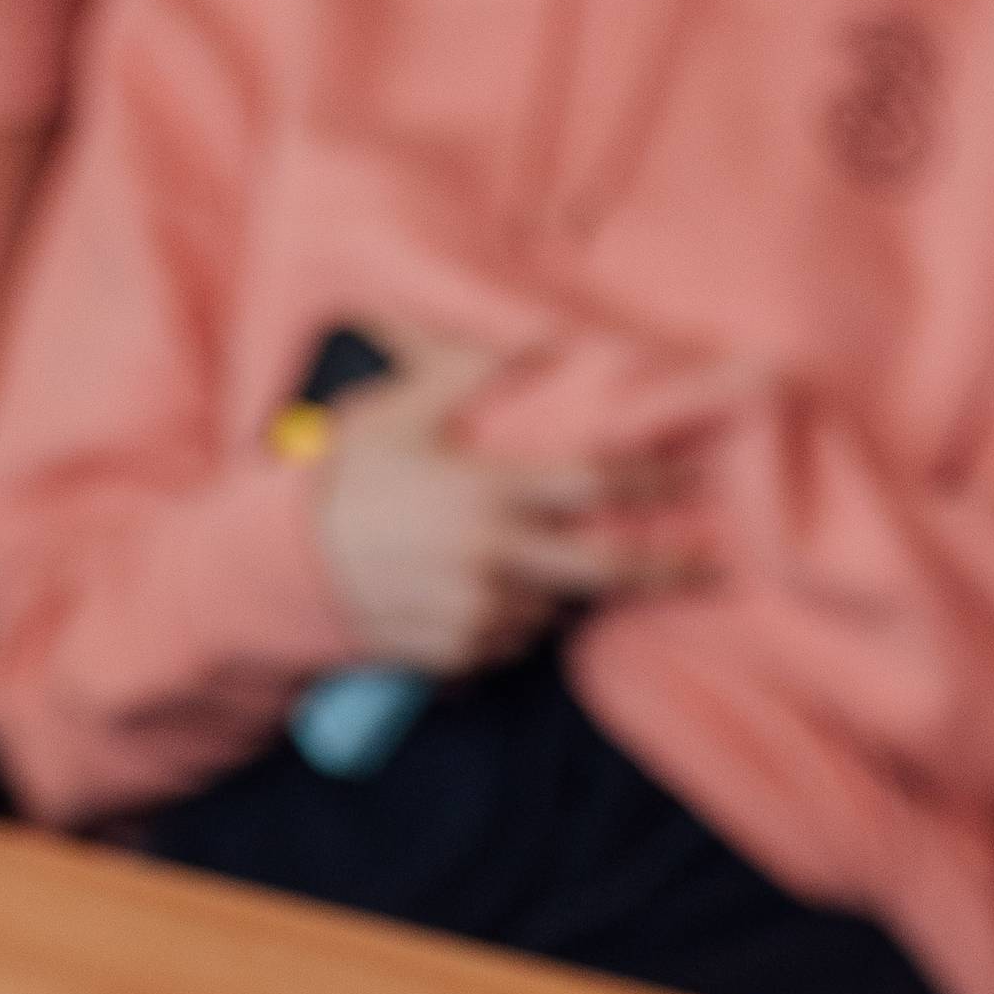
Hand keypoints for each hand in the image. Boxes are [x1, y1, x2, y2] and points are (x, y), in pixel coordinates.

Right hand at [308, 337, 708, 676]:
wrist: (281, 567)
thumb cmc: (343, 480)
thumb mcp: (398, 413)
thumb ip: (467, 374)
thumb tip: (533, 337)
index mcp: (487, 495)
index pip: (593, 487)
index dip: (652, 482)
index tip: (695, 478)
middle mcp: (495, 560)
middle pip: (604, 570)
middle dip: (665, 570)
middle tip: (713, 567)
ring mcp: (480, 614)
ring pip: (551, 604)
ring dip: (549, 584)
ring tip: (501, 558)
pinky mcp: (462, 655)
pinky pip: (511, 638)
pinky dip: (508, 616)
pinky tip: (467, 589)